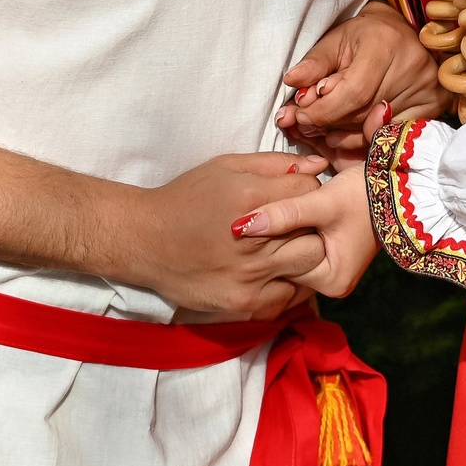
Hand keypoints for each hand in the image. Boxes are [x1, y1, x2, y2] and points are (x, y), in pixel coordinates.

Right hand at [114, 153, 330, 320]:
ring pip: (311, 262)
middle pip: (316, 228)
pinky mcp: (246, 302)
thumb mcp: (226, 167)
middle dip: (312, 222)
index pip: (310, 190)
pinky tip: (276, 271)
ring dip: (305, 252)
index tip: (296, 195)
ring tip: (287, 247)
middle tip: (297, 222)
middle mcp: (253, 238)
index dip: (308, 190)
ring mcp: (251, 274)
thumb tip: (318, 165)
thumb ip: (275, 164)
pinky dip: (290, 282)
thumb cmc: (187, 197)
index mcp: (248, 196)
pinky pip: (291, 295)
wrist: (146, 241)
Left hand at [236, 162, 377, 298]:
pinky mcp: (334, 256)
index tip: (249, 217)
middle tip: (253, 213)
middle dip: (274, 239)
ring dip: (283, 234)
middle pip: (288, 262)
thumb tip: (244, 226)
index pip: (282, 265)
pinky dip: (294, 232)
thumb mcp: (321, 202)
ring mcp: (334, 270)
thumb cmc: (362, 195)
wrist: (395, 185)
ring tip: (268, 211)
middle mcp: (334, 282)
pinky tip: (284, 214)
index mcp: (332, 279)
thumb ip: (284, 213)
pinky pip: (304, 247)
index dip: (267, 240)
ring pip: (293, 253)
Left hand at [278, 2, 445, 154]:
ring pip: (376, 126)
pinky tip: (349, 132)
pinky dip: (366, 136)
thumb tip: (291, 81)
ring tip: (325, 128)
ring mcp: (427, 87)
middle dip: (329, 122)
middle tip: (307, 124)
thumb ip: (314, 63)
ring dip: (344, 133)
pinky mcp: (434, 105)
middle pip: (363, 112)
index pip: (354, 92)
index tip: (301, 116)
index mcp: (385, 43)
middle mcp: (413, 65)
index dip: (325, 110)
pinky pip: (393, 133)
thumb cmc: (363, 36)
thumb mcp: (335, 41)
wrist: (401, 31)